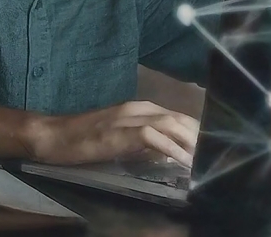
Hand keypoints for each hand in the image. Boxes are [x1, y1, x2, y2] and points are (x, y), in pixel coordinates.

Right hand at [24, 101, 199, 165]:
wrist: (53, 136)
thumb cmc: (83, 140)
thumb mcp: (119, 138)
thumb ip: (142, 142)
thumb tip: (167, 154)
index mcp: (139, 109)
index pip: (177, 117)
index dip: (197, 132)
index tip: (212, 149)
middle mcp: (137, 109)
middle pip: (179, 119)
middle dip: (201, 137)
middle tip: (217, 156)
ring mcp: (128, 118)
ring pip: (171, 124)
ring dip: (192, 143)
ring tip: (207, 161)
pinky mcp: (120, 132)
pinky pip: (153, 138)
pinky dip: (172, 150)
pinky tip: (184, 162)